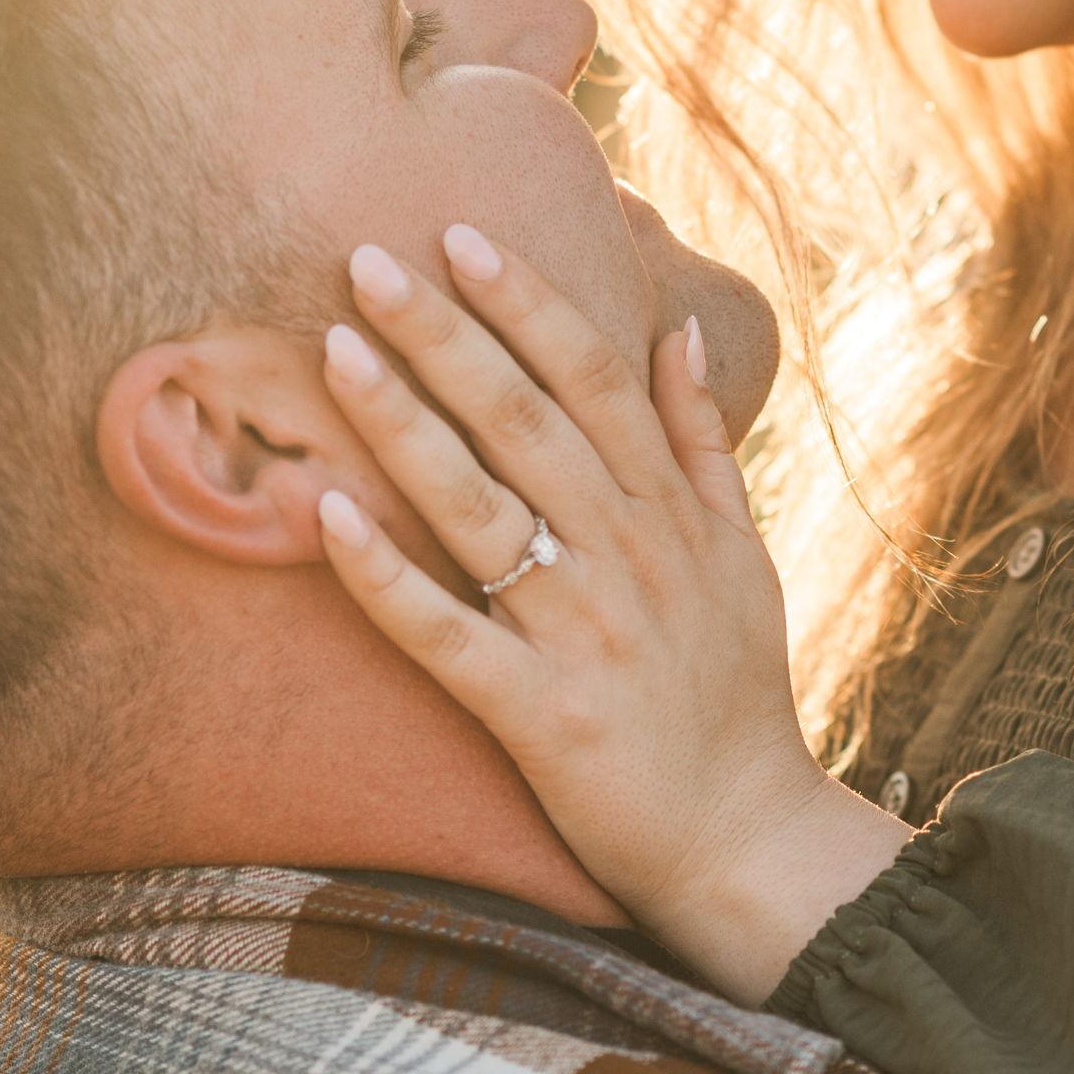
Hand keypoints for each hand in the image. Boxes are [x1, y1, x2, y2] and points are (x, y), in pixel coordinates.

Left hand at [312, 226, 912, 1003]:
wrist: (747, 838)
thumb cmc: (734, 683)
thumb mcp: (743, 548)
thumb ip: (704, 438)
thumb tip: (682, 330)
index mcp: (667, 508)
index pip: (592, 375)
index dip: (527, 300)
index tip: (462, 235)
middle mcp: (624, 551)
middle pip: (523, 418)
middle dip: (444, 333)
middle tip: (367, 260)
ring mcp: (580, 630)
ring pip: (477, 504)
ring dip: (402, 423)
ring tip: (335, 350)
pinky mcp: (537, 712)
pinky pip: (445, 632)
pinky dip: (384, 573)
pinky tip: (326, 512)